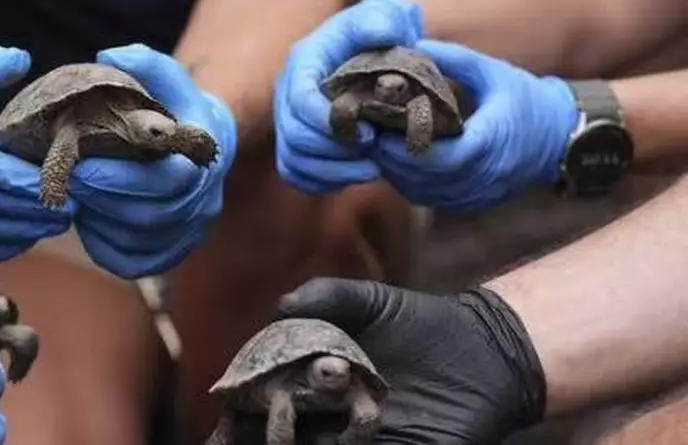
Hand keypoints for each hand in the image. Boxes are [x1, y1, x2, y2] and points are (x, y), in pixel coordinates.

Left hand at [66, 44, 235, 277]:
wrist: (202, 146)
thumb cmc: (173, 107)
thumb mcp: (165, 77)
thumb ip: (145, 63)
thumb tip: (109, 55)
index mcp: (205, 158)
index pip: (167, 180)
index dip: (121, 178)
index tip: (82, 166)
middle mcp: (204, 200)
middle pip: (151, 216)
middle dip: (103, 199)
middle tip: (67, 182)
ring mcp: (189, 232)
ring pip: (140, 241)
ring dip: (100, 222)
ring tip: (73, 198)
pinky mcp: (170, 254)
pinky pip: (133, 262)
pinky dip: (104, 246)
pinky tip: (87, 222)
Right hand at [273, 0, 422, 193]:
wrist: (378, 51)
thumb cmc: (383, 32)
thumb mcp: (388, 15)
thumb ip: (385, 16)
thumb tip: (382, 33)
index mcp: (304, 62)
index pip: (301, 100)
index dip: (331, 123)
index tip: (370, 133)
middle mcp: (288, 92)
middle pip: (293, 136)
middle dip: (334, 152)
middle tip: (375, 156)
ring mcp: (290, 120)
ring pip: (292, 160)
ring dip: (332, 172)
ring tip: (372, 170)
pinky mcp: (297, 143)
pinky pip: (296, 174)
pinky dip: (322, 181)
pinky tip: (355, 176)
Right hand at [276, 278, 546, 443]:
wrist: (482, 348)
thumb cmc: (417, 321)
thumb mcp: (368, 300)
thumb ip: (325, 296)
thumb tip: (279, 308)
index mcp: (315, 382)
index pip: (272, 395)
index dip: (253, 397)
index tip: (244, 392)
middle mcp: (330, 418)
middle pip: (287, 431)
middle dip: (275, 426)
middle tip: (272, 415)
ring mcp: (362, 440)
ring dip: (306, 441)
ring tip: (303, 428)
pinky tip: (342, 439)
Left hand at [371, 39, 575, 209]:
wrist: (558, 139)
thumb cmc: (526, 101)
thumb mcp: (492, 73)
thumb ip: (453, 59)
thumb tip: (413, 44)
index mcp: (490, 144)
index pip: (438, 157)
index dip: (403, 147)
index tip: (379, 128)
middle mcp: (481, 177)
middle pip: (422, 177)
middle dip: (391, 157)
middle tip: (367, 133)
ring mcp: (474, 195)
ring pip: (420, 192)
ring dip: (395, 170)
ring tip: (376, 143)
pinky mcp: (468, 203)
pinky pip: (428, 198)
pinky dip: (408, 181)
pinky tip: (395, 159)